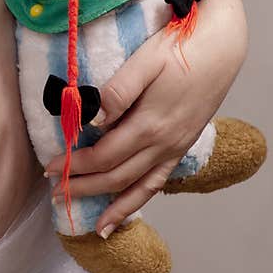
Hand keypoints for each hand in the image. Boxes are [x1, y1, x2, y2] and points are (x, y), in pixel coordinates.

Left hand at [45, 0, 247, 237]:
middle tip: (56, 195)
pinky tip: (127, 211)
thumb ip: (117, 92)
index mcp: (150, 125)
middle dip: (85, 188)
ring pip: (139, 188)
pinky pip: (159, 182)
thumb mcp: (144, 62)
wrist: (222, 45)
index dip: (75, 166)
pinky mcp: (182, 146)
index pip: (103, 156)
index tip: (50, 168)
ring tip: (94, 227)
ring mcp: (176, 147)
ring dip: (113, 207)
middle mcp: (164, 144)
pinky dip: (140, 200)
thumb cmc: (180, 47)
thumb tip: (92, 119)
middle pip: (117, 177)